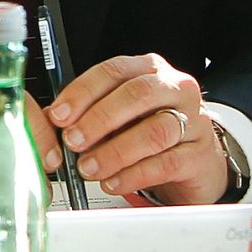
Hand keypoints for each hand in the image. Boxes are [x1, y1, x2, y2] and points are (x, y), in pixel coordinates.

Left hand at [45, 53, 226, 205]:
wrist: (195, 160)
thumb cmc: (149, 129)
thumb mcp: (118, 115)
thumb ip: (86, 113)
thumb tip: (50, 120)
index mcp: (149, 70)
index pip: (113, 71)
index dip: (82, 92)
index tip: (59, 115)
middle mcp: (175, 88)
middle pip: (136, 95)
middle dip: (98, 119)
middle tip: (72, 141)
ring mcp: (194, 121)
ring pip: (153, 131)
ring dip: (114, 151)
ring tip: (88, 167)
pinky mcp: (201, 155)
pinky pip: (165, 163)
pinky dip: (133, 175)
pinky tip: (112, 182)